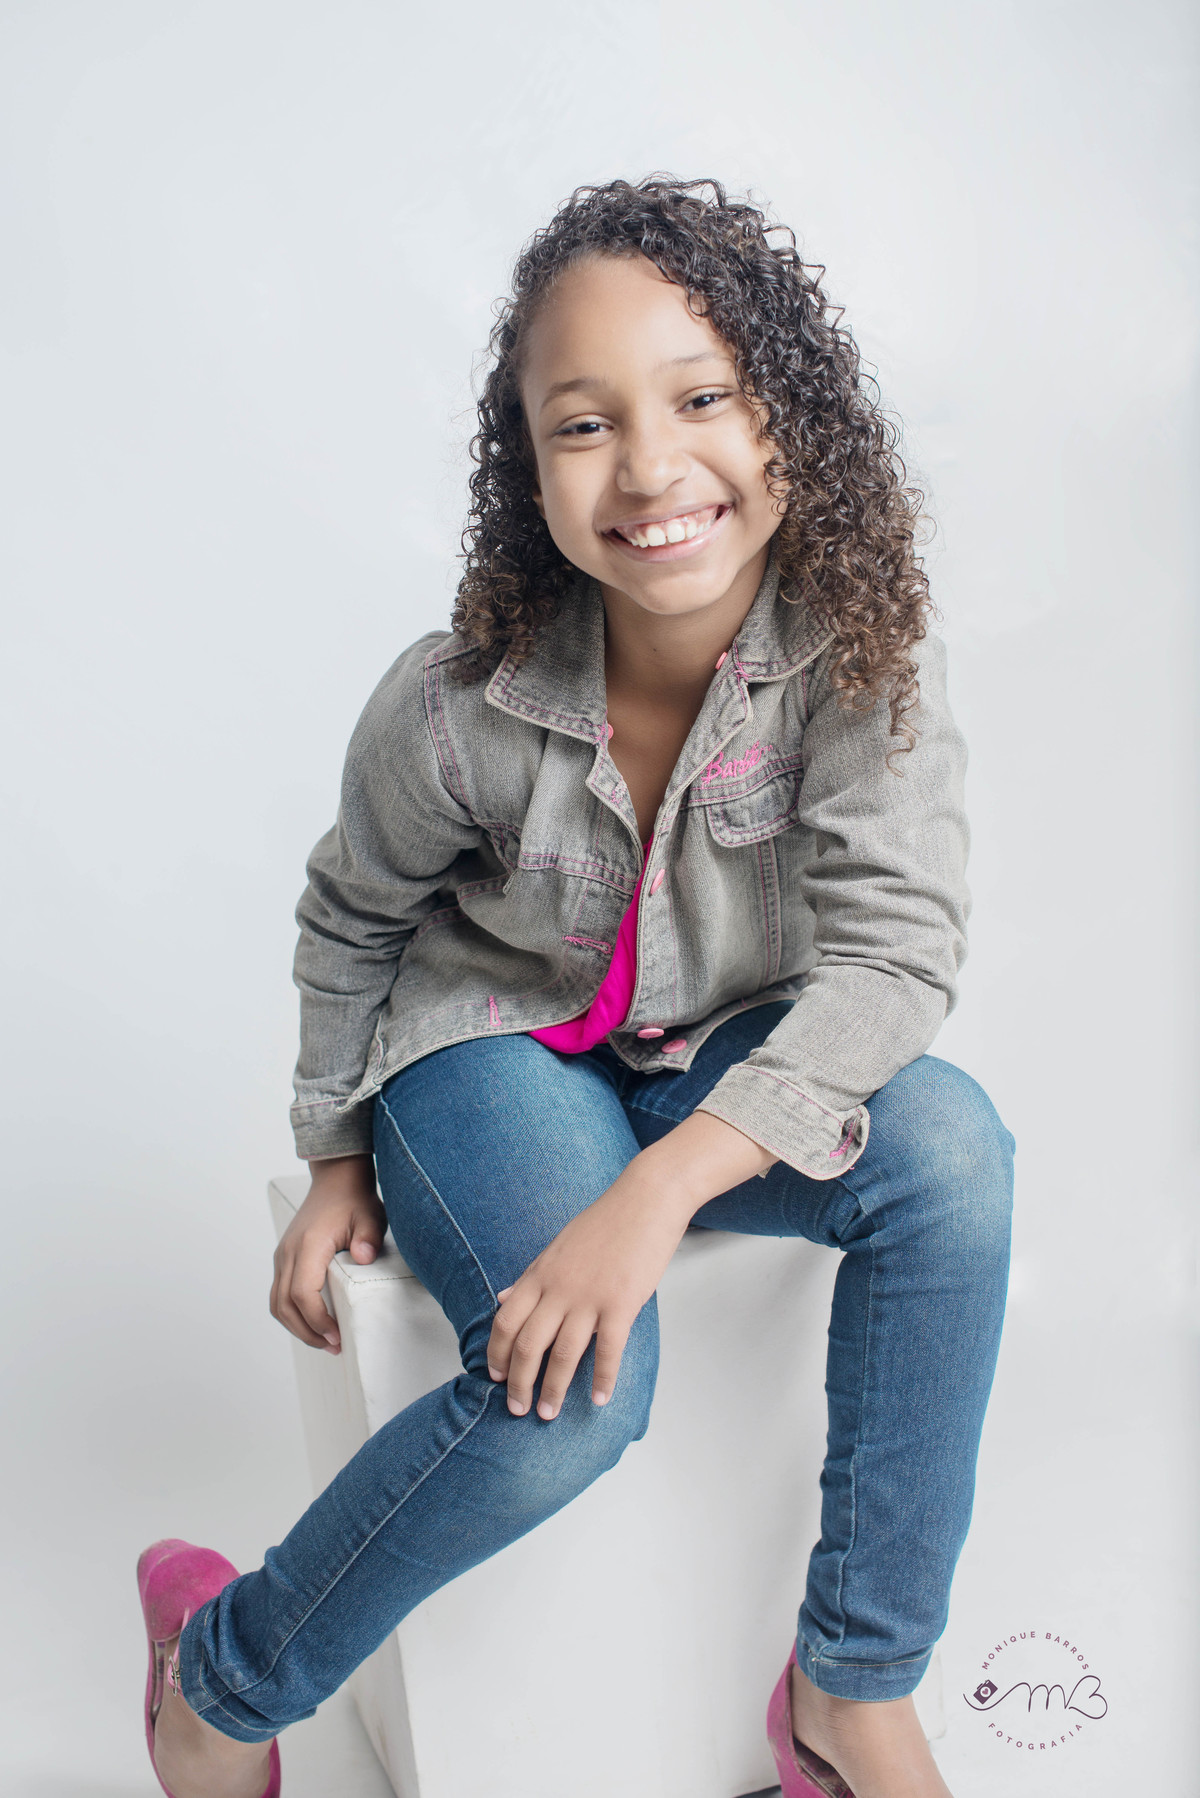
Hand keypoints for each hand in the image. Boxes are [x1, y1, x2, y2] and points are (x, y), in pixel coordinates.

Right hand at [270, 1154, 384, 1352]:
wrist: (336, 1180)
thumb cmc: (354, 1200)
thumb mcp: (370, 1216)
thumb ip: (368, 1237)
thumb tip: (363, 1257)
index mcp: (308, 1245)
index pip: (303, 1293)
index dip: (317, 1320)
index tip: (337, 1336)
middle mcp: (288, 1252)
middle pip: (285, 1305)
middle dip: (307, 1332)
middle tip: (334, 1347)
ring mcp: (282, 1256)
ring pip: (277, 1303)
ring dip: (297, 1327)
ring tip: (324, 1341)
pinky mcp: (284, 1260)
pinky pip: (279, 1294)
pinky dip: (292, 1314)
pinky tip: (314, 1323)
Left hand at [486, 1111, 774, 1419]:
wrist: (646, 1199)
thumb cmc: (604, 1222)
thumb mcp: (556, 1247)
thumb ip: (530, 1276)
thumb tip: (502, 1296)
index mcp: (539, 1274)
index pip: (505, 1322)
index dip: (495, 1354)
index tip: (494, 1378)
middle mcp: (558, 1289)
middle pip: (527, 1346)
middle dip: (518, 1383)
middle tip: (517, 1410)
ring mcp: (589, 1298)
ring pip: (562, 1355)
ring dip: (553, 1390)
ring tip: (549, 1414)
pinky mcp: (621, 1303)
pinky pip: (608, 1351)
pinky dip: (602, 1379)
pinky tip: (599, 1400)